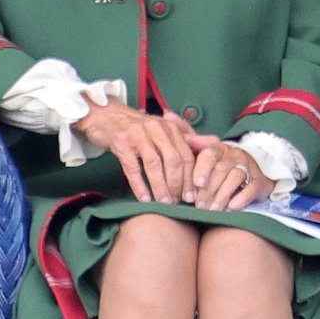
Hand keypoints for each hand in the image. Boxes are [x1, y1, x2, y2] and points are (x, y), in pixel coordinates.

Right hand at [75, 99, 196, 203]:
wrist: (104, 115)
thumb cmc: (136, 126)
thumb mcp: (163, 129)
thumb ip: (188, 138)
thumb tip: (215, 142)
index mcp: (169, 127)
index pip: (185, 154)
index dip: (190, 177)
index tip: (191, 196)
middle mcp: (156, 129)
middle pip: (172, 160)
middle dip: (177, 184)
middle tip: (177, 202)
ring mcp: (137, 135)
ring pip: (154, 165)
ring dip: (160, 187)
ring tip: (163, 203)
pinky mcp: (121, 143)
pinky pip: (133, 168)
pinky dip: (139, 185)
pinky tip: (144, 198)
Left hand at [183, 135, 269, 211]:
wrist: (256, 168)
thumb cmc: (220, 166)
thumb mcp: (206, 159)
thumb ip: (189, 156)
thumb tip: (171, 143)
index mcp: (217, 149)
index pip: (209, 155)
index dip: (202, 170)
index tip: (196, 184)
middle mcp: (233, 155)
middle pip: (221, 169)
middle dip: (209, 189)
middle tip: (199, 206)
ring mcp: (248, 166)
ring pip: (235, 177)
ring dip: (222, 195)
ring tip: (212, 209)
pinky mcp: (259, 180)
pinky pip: (251, 188)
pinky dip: (241, 198)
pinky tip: (232, 207)